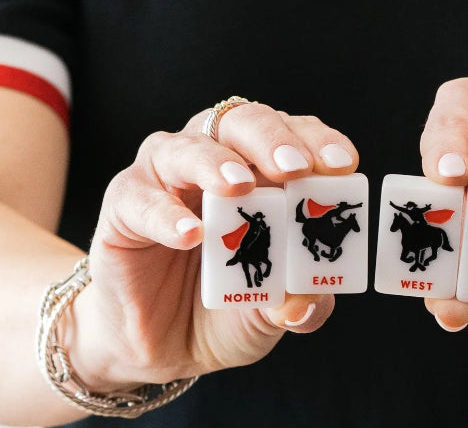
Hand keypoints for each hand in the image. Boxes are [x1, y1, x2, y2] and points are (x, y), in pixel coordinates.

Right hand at [68, 104, 358, 389]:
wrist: (160, 345)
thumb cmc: (225, 305)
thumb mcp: (272, 311)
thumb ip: (297, 303)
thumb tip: (306, 303)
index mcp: (263, 166)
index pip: (296, 135)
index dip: (321, 143)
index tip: (343, 165)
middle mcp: (216, 154)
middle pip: (243, 121)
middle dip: (273, 140)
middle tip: (295, 168)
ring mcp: (166, 174)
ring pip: (188, 146)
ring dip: (216, 162)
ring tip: (240, 186)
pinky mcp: (124, 203)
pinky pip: (141, 197)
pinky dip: (165, 212)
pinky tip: (190, 235)